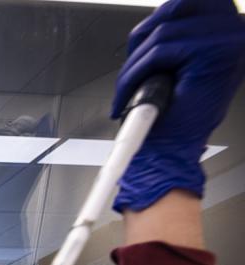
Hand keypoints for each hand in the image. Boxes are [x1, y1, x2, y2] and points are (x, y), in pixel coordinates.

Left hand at [112, 0, 244, 211]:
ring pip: (160, 33)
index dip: (157, 18)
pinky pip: (158, 51)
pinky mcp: (213, 51)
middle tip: (129, 72)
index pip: (188, 1)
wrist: (173, 152)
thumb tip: (156, 17)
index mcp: (228, 29)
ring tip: (127, 89)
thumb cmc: (175, 115)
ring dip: (134, 64)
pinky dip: (135, 73)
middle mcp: (235, 29)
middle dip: (141, 40)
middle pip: (173, 9)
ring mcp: (228, 38)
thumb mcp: (177, 62)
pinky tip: (129, 94)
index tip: (140, 43)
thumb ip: (176, 33)